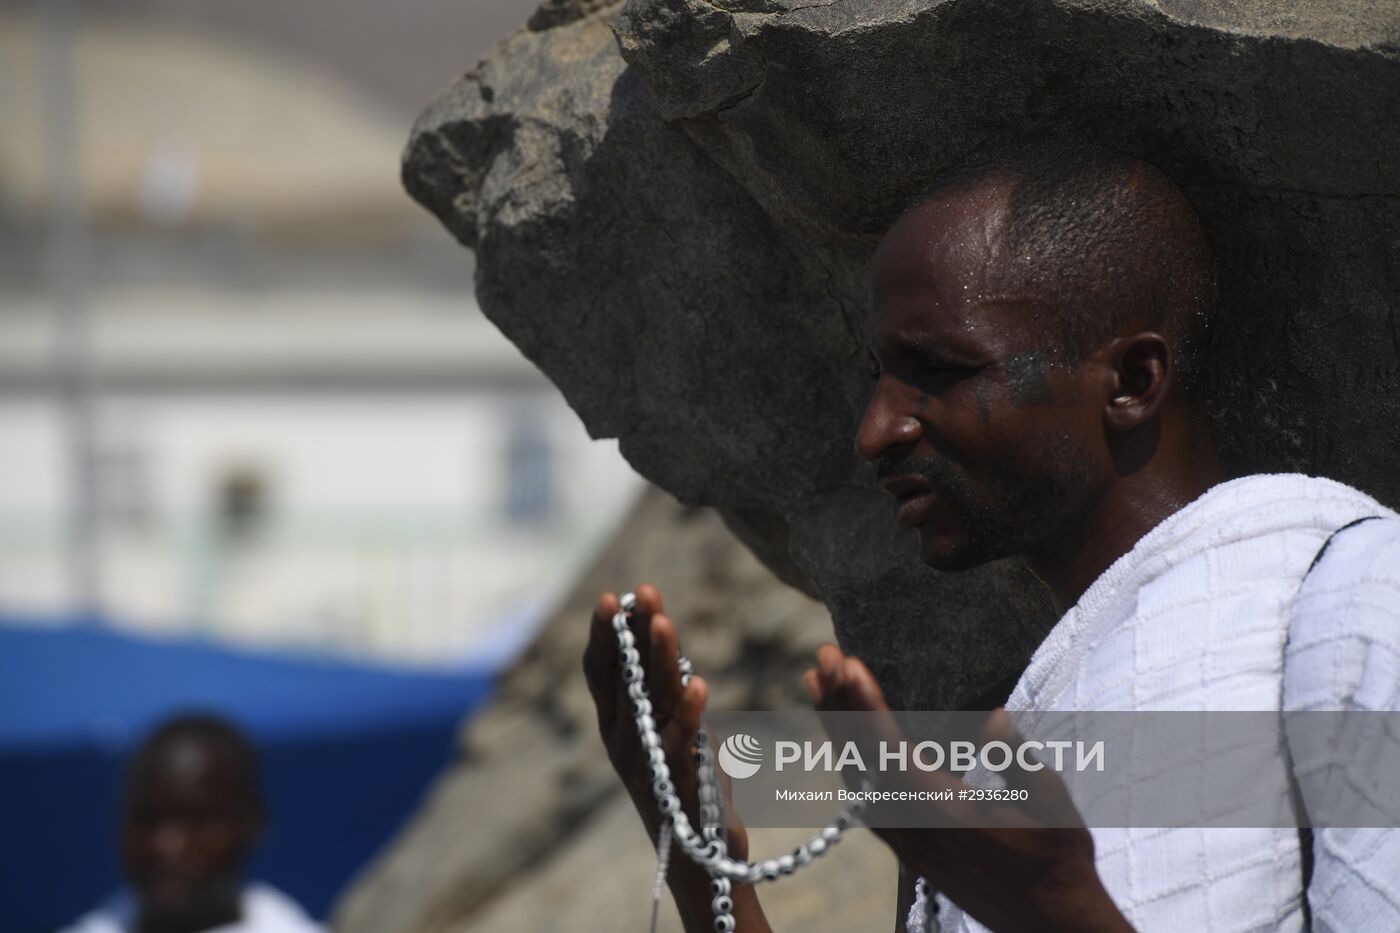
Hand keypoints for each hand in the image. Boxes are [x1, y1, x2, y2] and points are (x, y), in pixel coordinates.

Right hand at [583, 585, 769, 932]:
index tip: (612, 598)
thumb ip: (666, 692)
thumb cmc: (690, 787)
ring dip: (660, 660)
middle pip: (625, 680)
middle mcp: (625, 744)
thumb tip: (663, 640)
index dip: (605, 635)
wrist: (702, 857)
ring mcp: (648, 767)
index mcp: (619, 728)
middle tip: (636, 593)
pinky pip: (681, 744)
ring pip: (651, 703)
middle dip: (630, 634)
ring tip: (664, 621)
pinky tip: (698, 682)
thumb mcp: (674, 731)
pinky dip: (689, 713)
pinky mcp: (677, 786)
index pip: (604, 673)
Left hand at [804, 644, 1133, 932]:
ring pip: (856, 777)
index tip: (849, 665)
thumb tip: (992, 718)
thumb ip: (1016, 757)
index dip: (866, 705)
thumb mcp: (1050, 802)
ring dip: (838, 729)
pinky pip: (865, 799)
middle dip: (839, 703)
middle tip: (823, 656)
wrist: (1051, 925)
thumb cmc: (1058, 859)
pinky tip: (843, 740)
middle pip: (861, 757)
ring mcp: (908, 842)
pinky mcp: (910, 851)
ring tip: (820, 684)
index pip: (890, 749)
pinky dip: (850, 761)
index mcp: (946, 810)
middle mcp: (915, 827)